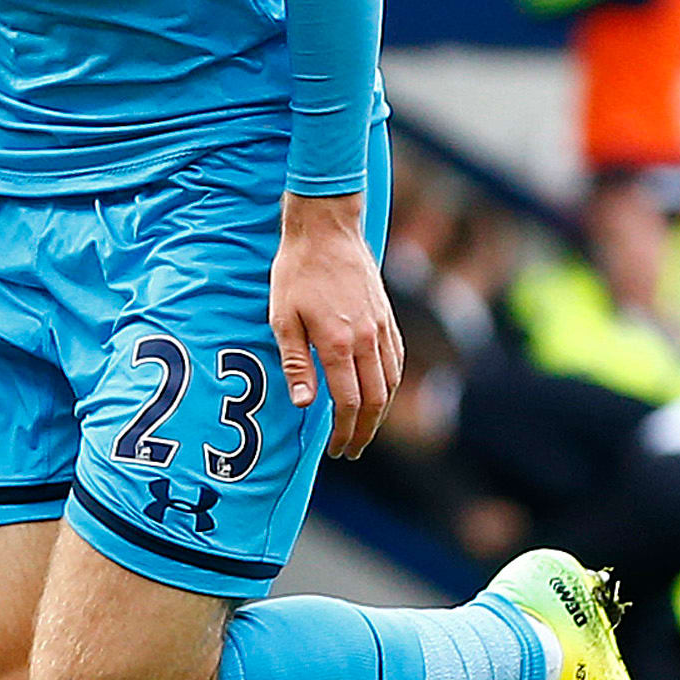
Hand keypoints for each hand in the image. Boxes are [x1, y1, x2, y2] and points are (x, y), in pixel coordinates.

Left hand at [271, 190, 404, 460]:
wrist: (326, 229)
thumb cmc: (297, 272)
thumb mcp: (283, 317)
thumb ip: (295, 363)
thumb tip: (305, 405)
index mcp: (338, 343)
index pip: (349, 403)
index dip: (345, 432)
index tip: (337, 450)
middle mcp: (366, 340)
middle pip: (376, 400)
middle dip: (365, 431)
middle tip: (352, 450)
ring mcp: (381, 328)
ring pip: (391, 383)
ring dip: (381, 413)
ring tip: (365, 429)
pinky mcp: (387, 316)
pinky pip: (397, 360)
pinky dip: (390, 385)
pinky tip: (379, 393)